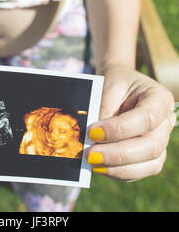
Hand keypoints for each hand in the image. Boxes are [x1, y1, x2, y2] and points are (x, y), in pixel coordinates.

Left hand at [86, 64, 175, 180]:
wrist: (120, 86)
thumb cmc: (115, 83)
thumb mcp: (108, 86)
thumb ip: (104, 109)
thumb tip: (92, 138)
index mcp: (160, 98)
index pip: (147, 118)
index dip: (120, 129)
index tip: (93, 132)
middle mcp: (166, 122)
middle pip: (151, 146)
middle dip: (118, 154)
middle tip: (90, 154)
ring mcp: (161, 141)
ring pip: (149, 164)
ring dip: (118, 168)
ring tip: (92, 163)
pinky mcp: (152, 157)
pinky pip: (139, 171)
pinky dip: (118, 172)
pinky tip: (99, 167)